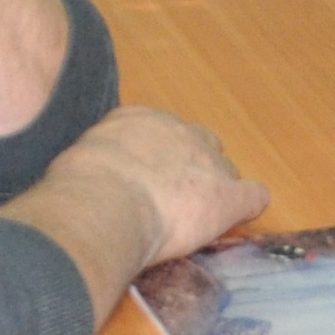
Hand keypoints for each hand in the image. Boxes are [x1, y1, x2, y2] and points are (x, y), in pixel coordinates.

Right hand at [63, 106, 269, 271]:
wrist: (106, 200)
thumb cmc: (82, 185)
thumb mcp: (82, 162)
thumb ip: (96, 165)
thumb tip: (85, 186)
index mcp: (141, 119)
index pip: (163, 133)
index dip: (160, 158)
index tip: (150, 177)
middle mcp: (179, 132)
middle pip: (201, 143)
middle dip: (195, 166)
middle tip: (177, 196)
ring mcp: (208, 162)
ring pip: (225, 169)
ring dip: (215, 188)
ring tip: (201, 214)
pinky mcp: (227, 196)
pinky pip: (252, 195)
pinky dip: (249, 204)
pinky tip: (245, 213)